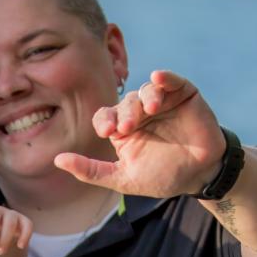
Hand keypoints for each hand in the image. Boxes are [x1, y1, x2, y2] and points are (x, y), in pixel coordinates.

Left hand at [54, 69, 227, 197]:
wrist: (200, 176)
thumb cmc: (162, 176)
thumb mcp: (123, 179)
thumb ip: (91, 171)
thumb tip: (57, 160)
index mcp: (122, 128)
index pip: (104, 116)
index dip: (104, 120)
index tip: (107, 132)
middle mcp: (139, 112)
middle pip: (125, 103)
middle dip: (125, 113)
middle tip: (127, 127)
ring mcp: (162, 102)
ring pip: (146, 91)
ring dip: (144, 98)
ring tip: (149, 111)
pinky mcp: (184, 95)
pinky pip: (172, 81)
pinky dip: (165, 77)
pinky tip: (158, 78)